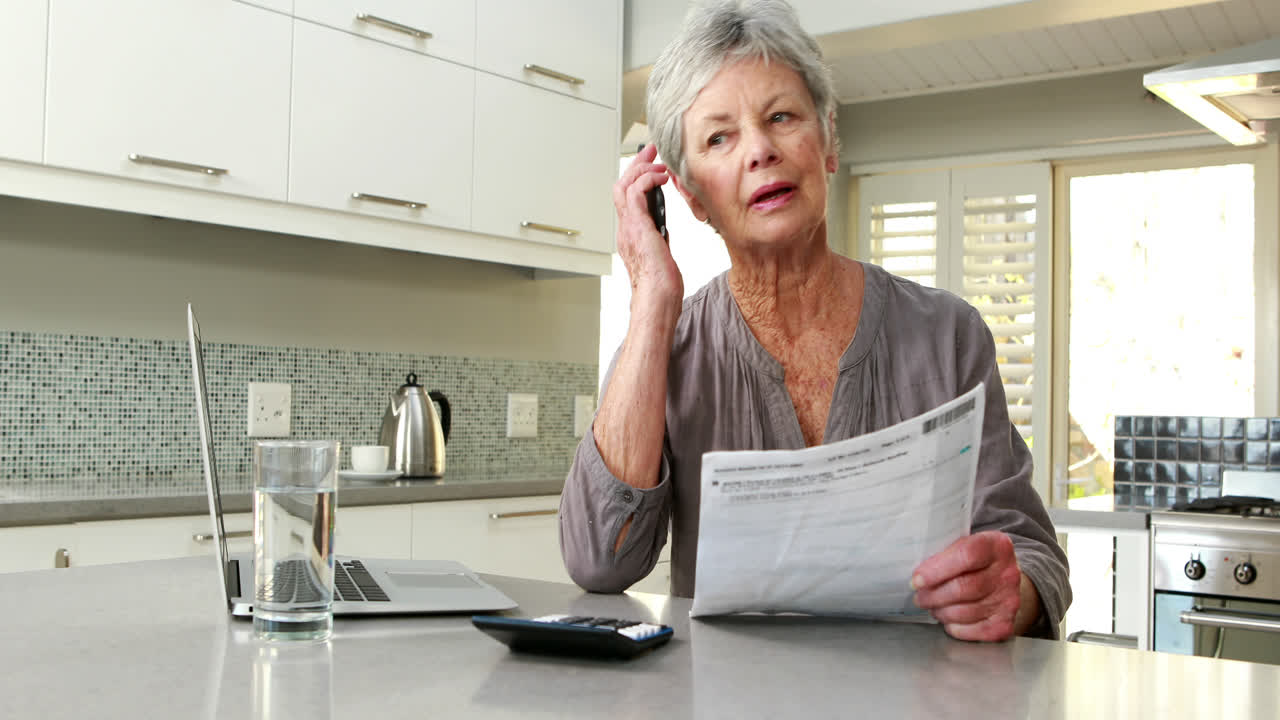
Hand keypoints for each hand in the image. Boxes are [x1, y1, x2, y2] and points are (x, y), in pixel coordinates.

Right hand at [613, 144, 681, 316]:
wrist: (657, 298)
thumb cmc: (661, 286)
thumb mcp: (660, 256)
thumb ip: (657, 241)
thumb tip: (663, 234)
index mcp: (629, 235)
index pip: (627, 199)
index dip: (637, 179)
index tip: (651, 166)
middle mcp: (624, 228)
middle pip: (621, 186)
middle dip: (636, 165)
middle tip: (651, 151)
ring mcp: (628, 227)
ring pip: (624, 185)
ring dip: (641, 169)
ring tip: (657, 161)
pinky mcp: (637, 225)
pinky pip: (635, 192)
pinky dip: (647, 179)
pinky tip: (661, 177)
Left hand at [910, 531, 1035, 641]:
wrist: (1003, 580)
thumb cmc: (975, 562)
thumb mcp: (962, 545)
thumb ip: (943, 553)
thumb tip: (916, 575)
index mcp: (995, 545)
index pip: (966, 555)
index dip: (937, 570)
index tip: (916, 580)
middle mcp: (1008, 572)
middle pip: (964, 587)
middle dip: (934, 595)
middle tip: (919, 597)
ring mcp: (1010, 599)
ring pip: (966, 611)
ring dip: (942, 612)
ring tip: (933, 607)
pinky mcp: (1007, 622)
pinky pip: (976, 630)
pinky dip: (956, 628)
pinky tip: (948, 620)